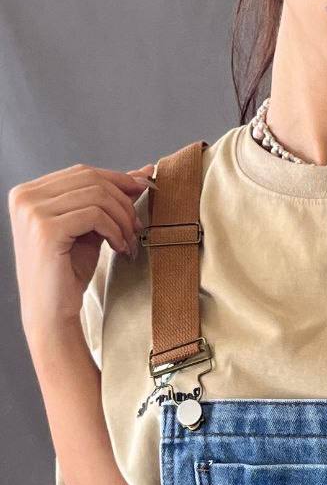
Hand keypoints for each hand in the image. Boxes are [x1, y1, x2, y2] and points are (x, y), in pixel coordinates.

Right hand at [7, 161, 155, 346]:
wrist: (51, 313)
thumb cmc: (68, 274)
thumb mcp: (90, 229)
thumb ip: (108, 200)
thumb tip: (143, 172)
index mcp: (30, 193)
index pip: (82, 172)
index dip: (117, 179)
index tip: (143, 191)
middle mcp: (25, 197)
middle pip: (90, 178)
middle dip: (123, 200)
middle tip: (137, 226)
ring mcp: (32, 211)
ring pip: (96, 195)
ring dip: (122, 218)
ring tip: (128, 241)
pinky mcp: (45, 229)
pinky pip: (94, 215)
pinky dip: (114, 230)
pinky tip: (118, 247)